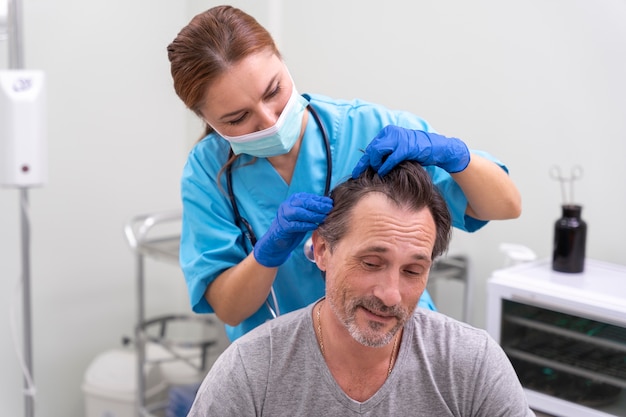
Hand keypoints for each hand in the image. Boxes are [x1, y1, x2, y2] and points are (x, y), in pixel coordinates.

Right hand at [254, 193, 332, 267]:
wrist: (278, 239)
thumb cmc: (294, 225)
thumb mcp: (304, 214)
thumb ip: (313, 209)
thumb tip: (329, 204)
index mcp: (293, 200)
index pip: (308, 197)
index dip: (320, 200)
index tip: (331, 203)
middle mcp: (287, 205)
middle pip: (304, 203)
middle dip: (318, 206)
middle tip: (329, 209)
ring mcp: (284, 216)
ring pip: (299, 213)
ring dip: (313, 215)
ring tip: (323, 218)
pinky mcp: (283, 227)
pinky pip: (295, 225)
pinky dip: (306, 225)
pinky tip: (314, 226)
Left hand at [352, 126, 469, 176]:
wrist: (436, 148)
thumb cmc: (417, 151)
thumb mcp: (398, 149)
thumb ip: (386, 153)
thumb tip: (371, 164)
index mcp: (387, 132)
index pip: (371, 146)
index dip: (362, 160)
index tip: (356, 171)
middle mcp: (391, 132)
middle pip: (371, 149)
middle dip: (366, 163)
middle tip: (362, 175)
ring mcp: (398, 139)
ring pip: (377, 151)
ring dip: (375, 164)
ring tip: (377, 172)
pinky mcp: (405, 147)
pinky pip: (390, 158)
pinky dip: (385, 166)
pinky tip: (382, 172)